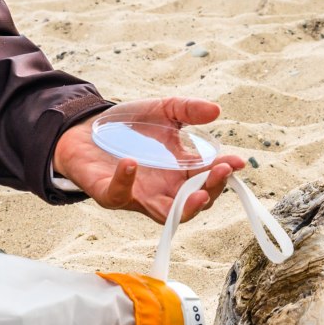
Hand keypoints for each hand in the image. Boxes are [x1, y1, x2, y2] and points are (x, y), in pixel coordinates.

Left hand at [53, 98, 248, 223]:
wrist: (86, 128)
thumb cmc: (130, 127)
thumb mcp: (164, 111)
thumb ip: (188, 110)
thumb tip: (216, 110)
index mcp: (181, 172)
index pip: (208, 178)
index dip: (224, 172)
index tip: (236, 161)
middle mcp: (164, 190)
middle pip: (195, 202)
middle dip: (212, 190)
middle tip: (222, 171)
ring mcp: (138, 195)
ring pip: (167, 214)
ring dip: (186, 207)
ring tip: (199, 193)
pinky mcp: (110, 193)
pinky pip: (119, 195)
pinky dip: (125, 181)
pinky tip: (131, 163)